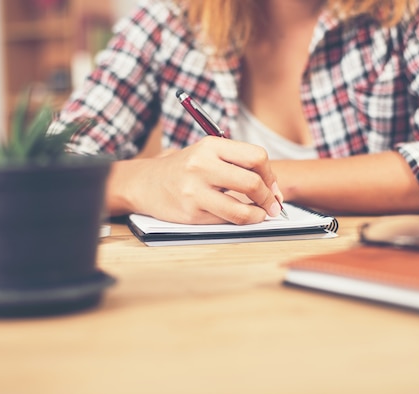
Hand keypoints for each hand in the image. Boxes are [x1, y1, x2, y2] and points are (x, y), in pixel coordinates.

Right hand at [106, 137, 283, 224]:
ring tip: (260, 215)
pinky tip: (241, 218)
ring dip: (259, 215)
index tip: (272, 187)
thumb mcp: (207, 154)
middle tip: (273, 205)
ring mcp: (195, 190)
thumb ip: (236, 164)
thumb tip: (273, 188)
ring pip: (242, 209)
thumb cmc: (183, 169)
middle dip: (269, 198)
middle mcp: (203, 165)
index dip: (271, 175)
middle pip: (253, 183)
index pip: (257, 157)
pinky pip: (226, 221)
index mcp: (211, 146)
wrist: (145, 183)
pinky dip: (241, 222)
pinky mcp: (191, 212)